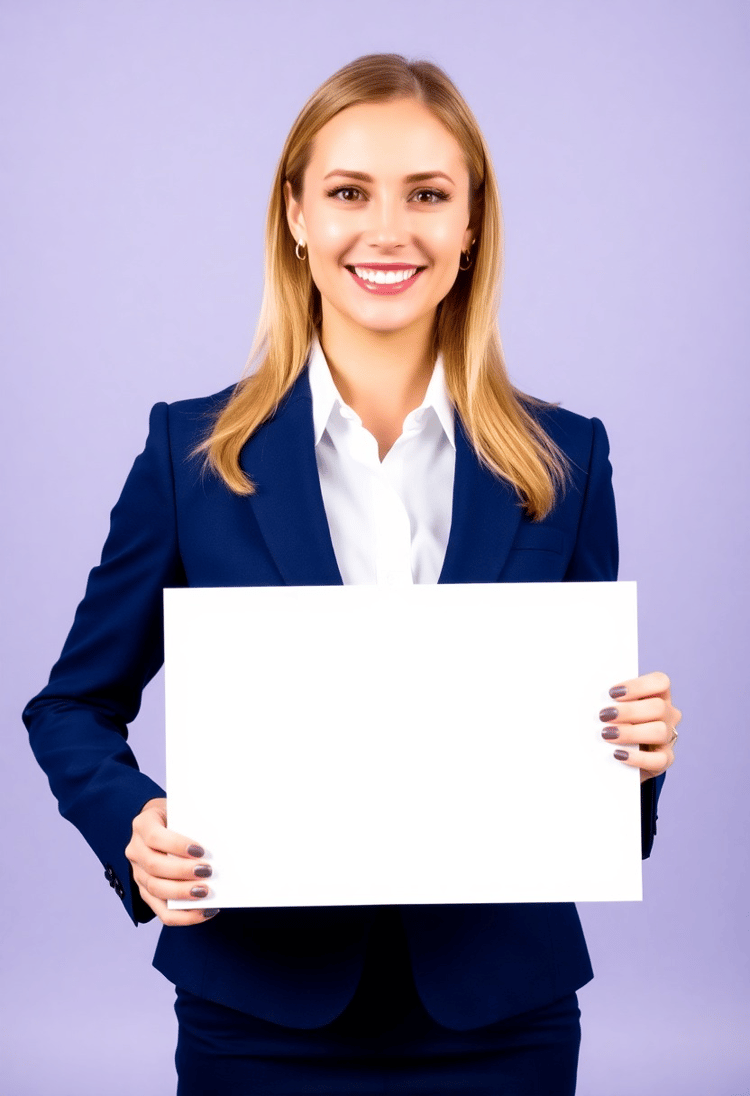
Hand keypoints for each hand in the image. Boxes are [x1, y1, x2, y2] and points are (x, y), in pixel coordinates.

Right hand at [125, 798, 218, 925]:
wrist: (160, 823)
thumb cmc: (177, 816)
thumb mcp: (182, 811)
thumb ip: (194, 823)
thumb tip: (222, 838)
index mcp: (143, 825)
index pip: (154, 837)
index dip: (176, 845)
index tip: (200, 850)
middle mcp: (135, 850)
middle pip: (154, 866)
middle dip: (182, 871)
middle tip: (207, 871)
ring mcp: (138, 873)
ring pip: (155, 889)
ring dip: (182, 894)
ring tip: (205, 892)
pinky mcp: (146, 892)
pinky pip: (161, 911)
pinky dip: (183, 915)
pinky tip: (203, 911)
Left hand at [599, 671, 680, 783]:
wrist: (620, 755)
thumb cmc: (615, 721)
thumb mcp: (615, 707)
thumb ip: (611, 701)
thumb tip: (593, 699)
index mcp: (658, 695)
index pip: (660, 682)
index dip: (638, 686)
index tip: (612, 693)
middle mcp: (668, 714)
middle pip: (658, 707)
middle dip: (629, 711)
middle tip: (604, 716)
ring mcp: (669, 737)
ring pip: (660, 731)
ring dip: (631, 732)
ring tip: (607, 734)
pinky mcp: (665, 759)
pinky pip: (658, 760)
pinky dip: (637, 758)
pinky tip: (618, 754)